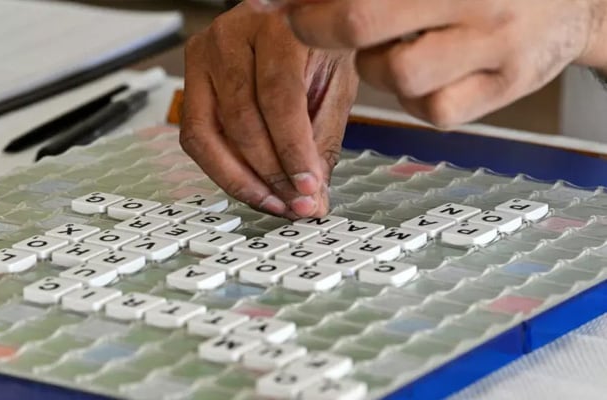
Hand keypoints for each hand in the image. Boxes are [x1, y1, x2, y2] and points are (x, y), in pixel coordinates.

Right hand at [180, 3, 358, 218]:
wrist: (290, 20)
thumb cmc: (315, 46)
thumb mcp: (335, 83)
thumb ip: (323, 139)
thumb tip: (312, 199)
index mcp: (277, 26)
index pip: (278, 98)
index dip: (292, 150)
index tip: (307, 187)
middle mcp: (232, 35)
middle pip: (240, 118)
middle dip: (269, 173)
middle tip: (294, 202)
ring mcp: (203, 55)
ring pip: (206, 133)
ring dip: (241, 179)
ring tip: (272, 202)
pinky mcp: (190, 78)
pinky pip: (195, 136)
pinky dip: (221, 169)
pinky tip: (249, 185)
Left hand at [262, 0, 605, 128]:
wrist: (572, 1)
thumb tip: (293, 0)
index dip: (306, 2)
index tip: (273, 5)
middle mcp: (474, 1)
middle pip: (360, 21)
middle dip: (320, 27)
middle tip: (310, 24)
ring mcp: (494, 46)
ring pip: (396, 76)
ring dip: (379, 66)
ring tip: (400, 45)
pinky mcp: (504, 88)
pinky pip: (433, 111)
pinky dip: (419, 99)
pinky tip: (434, 75)